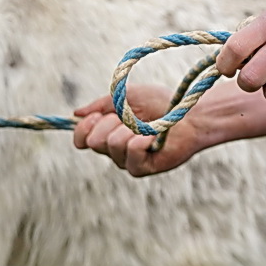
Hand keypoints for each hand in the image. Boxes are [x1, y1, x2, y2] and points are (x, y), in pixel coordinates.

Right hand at [72, 84, 202, 176]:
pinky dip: (143, 138)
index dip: (84, 127)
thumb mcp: (128, 96)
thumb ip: (102, 104)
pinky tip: (155, 136)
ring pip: (112, 145)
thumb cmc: (162, 103)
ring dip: (130, 128)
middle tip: (131, 117)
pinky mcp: (141, 168)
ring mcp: (127, 161)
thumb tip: (76, 113)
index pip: (81, 140)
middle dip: (110, 123)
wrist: (189, 113)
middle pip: (94, 142)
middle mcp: (114, 150)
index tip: (98, 114)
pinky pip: (131, 152)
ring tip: (147, 126)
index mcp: (107, 133)